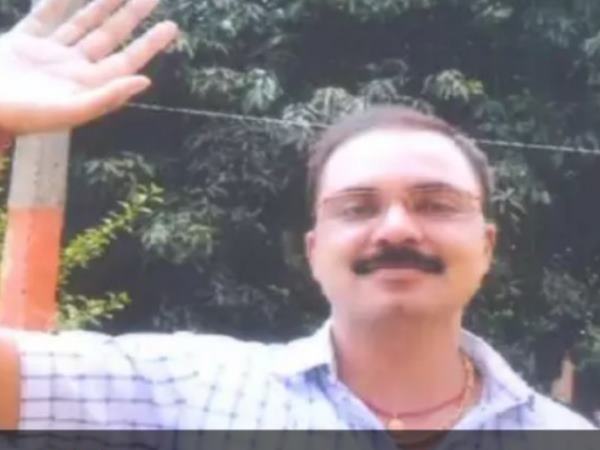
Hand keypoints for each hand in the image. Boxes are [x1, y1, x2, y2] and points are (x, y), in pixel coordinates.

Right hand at [0, 0, 177, 132]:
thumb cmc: (22, 116)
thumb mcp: (69, 111)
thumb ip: (108, 96)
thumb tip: (145, 81)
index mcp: (87, 85)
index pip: (127, 61)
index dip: (149, 44)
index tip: (171, 26)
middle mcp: (73, 68)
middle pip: (109, 36)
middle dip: (131, 17)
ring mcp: (49, 53)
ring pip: (82, 23)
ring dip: (102, 5)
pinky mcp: (23, 41)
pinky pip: (46, 14)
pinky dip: (58, 0)